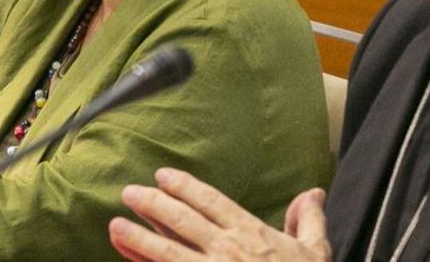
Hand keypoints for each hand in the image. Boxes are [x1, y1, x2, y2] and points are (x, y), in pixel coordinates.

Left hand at [108, 167, 330, 261]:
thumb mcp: (315, 252)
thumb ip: (309, 220)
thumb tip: (312, 193)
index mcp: (252, 234)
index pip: (211, 202)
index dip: (185, 186)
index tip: (163, 175)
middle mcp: (228, 250)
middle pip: (182, 220)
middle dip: (153, 204)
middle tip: (129, 192)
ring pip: (167, 251)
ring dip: (138, 237)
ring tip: (115, 224)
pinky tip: (128, 257)